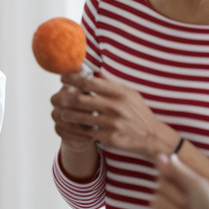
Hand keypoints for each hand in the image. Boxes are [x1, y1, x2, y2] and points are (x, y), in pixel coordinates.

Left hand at [53, 72, 177, 158]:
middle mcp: (115, 107)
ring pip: (78, 116)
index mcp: (119, 93)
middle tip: (56, 97)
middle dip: (63, 97)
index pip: (89, 82)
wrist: (151, 137)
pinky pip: (84, 131)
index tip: (62, 78)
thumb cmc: (138, 113)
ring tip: (61, 112)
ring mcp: (111, 123)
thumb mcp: (130, 94)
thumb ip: (111, 83)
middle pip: (79, 98)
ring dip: (66, 113)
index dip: (72, 79)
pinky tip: (70, 126)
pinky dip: (75, 128)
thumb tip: (95, 70)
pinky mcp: (107, 137)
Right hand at [148, 153, 208, 208]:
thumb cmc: (207, 208)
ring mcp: (164, 202)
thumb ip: (177, 170)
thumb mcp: (196, 184)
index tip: (169, 171)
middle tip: (189, 202)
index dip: (167, 169)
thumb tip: (161, 155)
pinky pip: (153, 208)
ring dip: (173, 205)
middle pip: (160, 180)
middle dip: (175, 192)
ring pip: (156, 195)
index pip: (166, 166)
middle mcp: (172, 189)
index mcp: (182, 179)